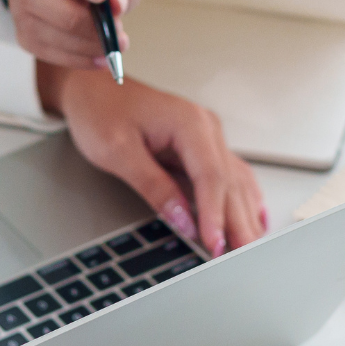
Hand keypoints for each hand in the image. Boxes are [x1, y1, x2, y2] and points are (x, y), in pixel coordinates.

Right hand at [2, 0, 143, 69]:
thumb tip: (115, 4)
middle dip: (80, 17)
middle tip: (115, 27)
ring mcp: (16, 2)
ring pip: (39, 28)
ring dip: (82, 42)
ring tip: (115, 43)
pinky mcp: (23, 31)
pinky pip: (44, 50)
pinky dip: (76, 58)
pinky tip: (101, 57)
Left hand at [38, 63, 266, 257]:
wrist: (91, 86)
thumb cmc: (100, 109)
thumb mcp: (117, 151)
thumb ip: (153, 186)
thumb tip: (183, 220)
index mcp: (189, 122)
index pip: (212, 177)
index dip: (215, 215)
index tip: (215, 245)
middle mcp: (205, 128)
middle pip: (230, 183)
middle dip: (238, 224)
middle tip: (242, 259)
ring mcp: (206, 137)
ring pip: (235, 182)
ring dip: (244, 217)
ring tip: (248, 249)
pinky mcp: (200, 147)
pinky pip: (229, 176)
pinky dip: (242, 200)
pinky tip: (253, 218)